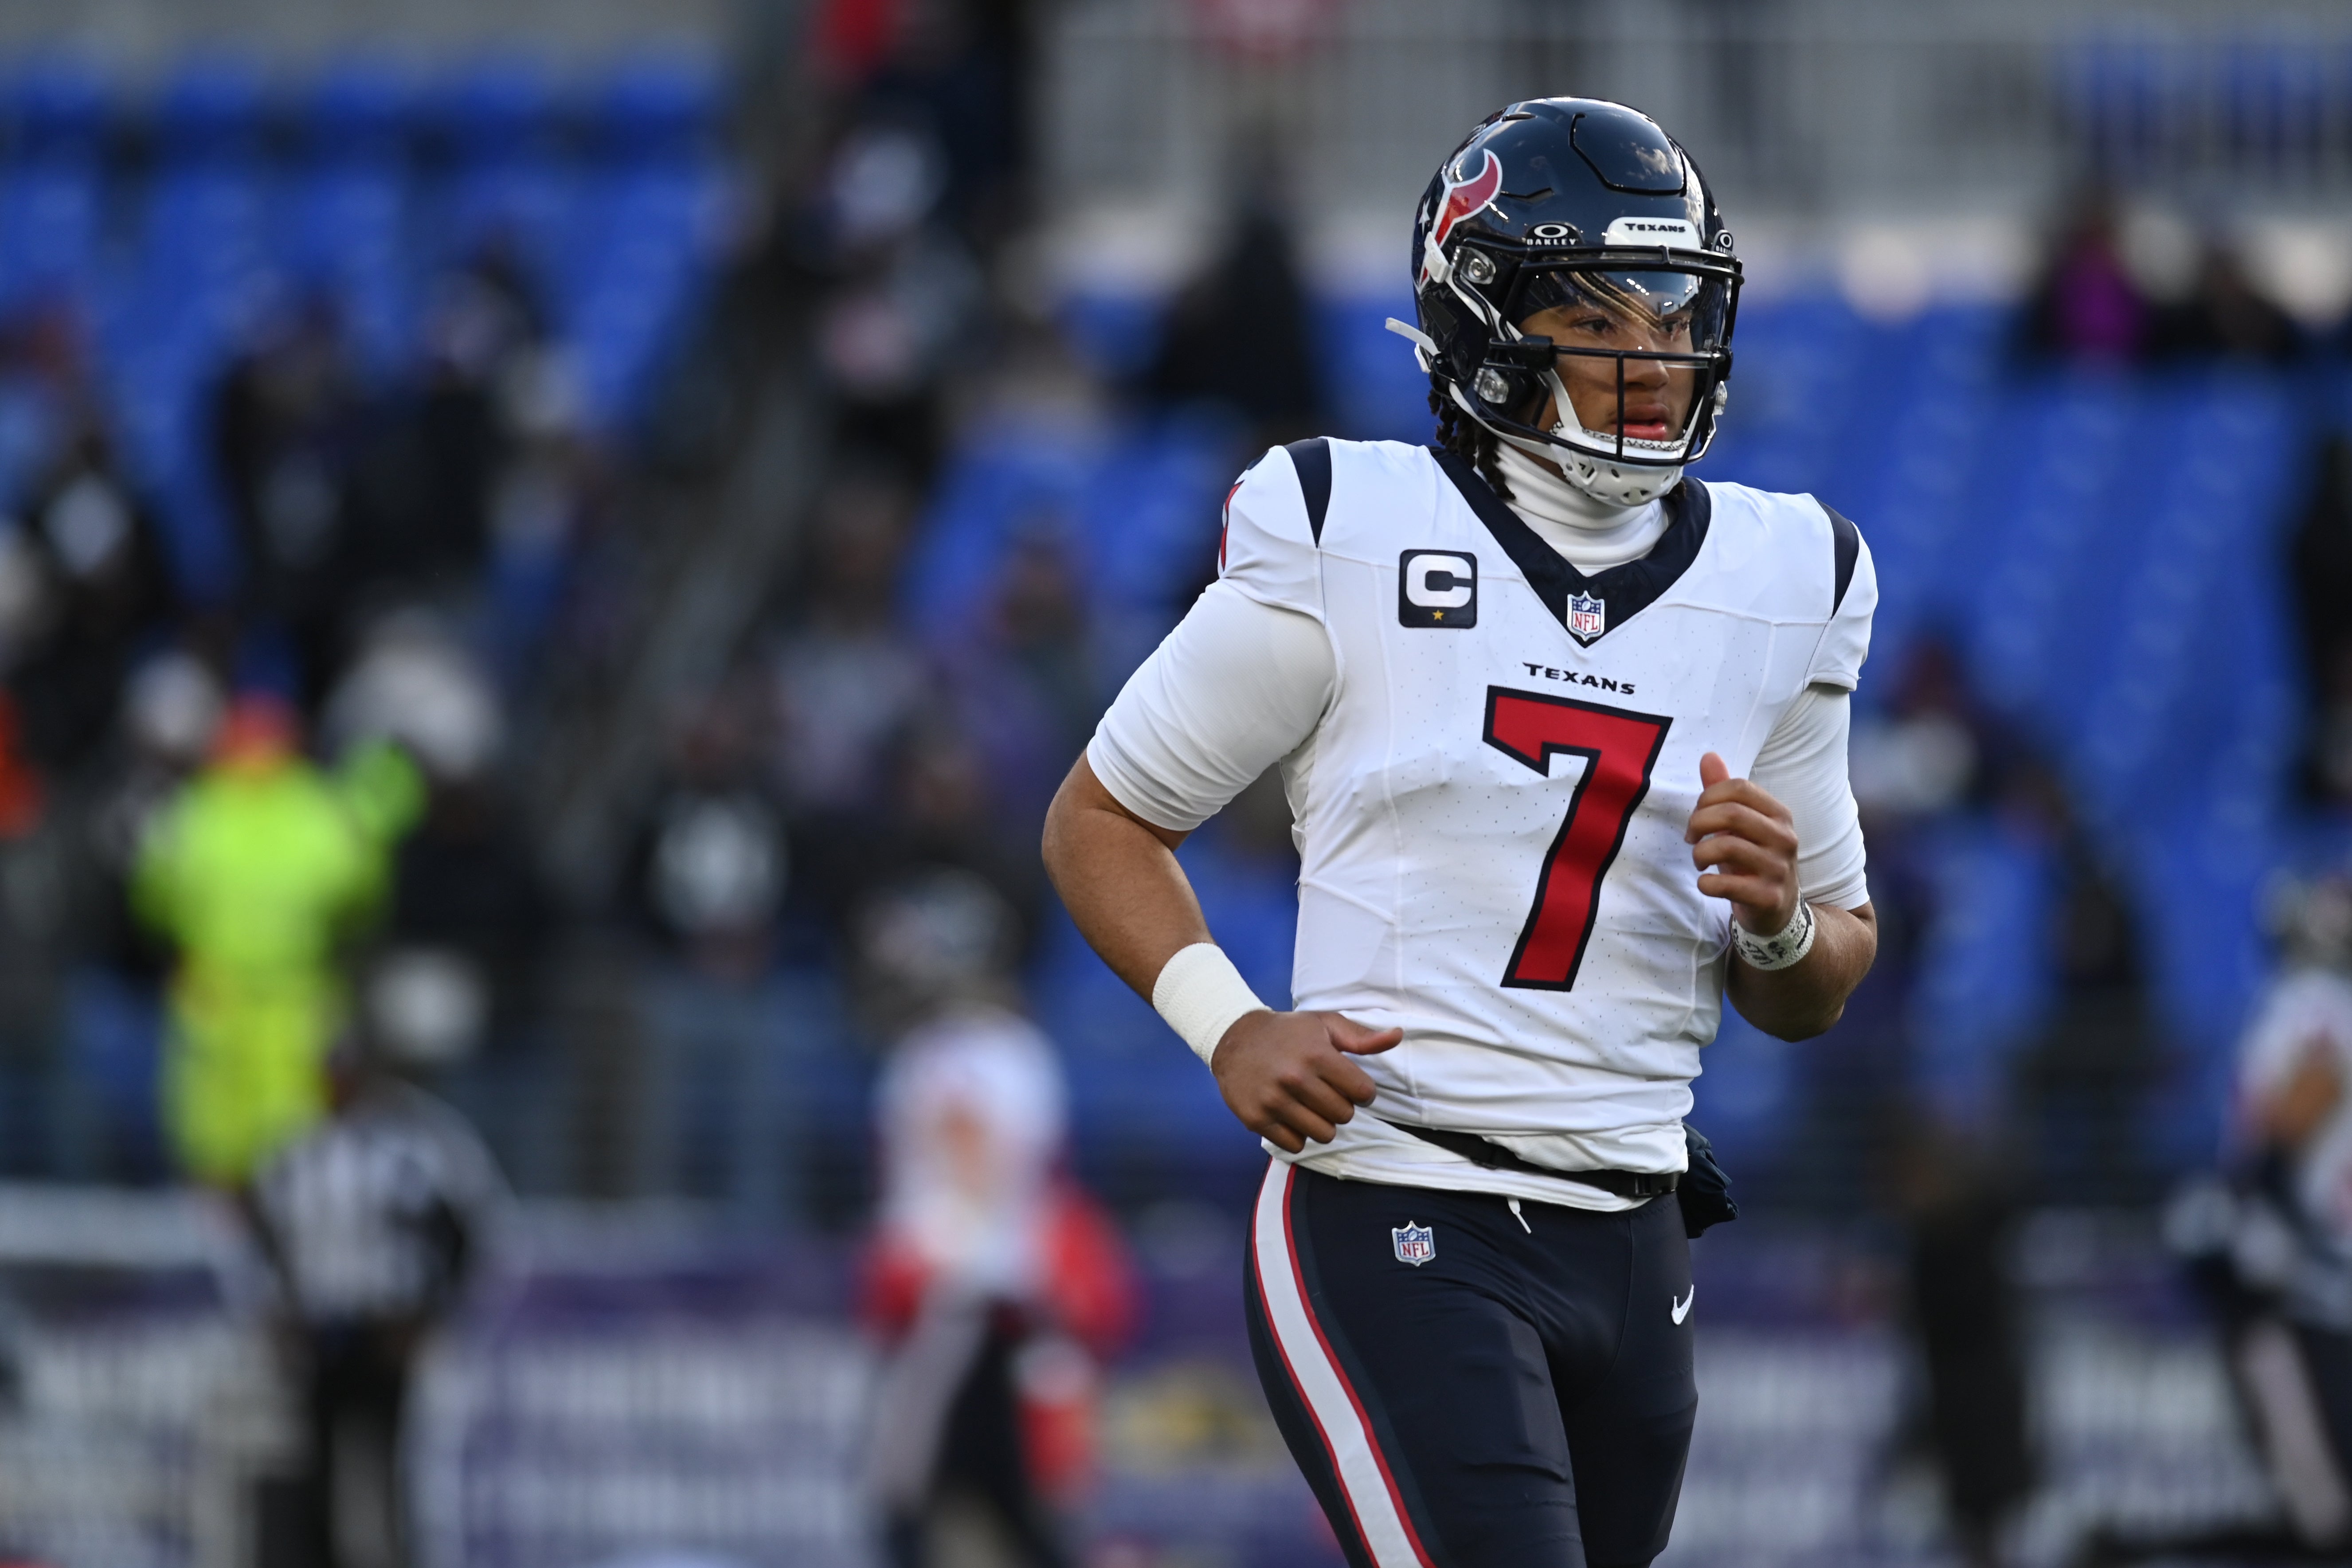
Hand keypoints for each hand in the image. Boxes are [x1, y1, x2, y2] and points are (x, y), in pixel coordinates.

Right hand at [1212, 1010, 1403, 1153]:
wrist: (1234, 1038)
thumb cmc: (1287, 1032)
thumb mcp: (1324, 1025)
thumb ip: (1361, 1037)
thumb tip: (1398, 1036)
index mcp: (1316, 1054)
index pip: (1362, 1091)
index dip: (1362, 1092)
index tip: (1351, 1086)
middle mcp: (1295, 1078)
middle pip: (1344, 1115)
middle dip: (1341, 1107)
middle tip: (1326, 1094)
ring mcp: (1274, 1101)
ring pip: (1323, 1134)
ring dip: (1322, 1123)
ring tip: (1310, 1106)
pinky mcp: (1257, 1119)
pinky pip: (1295, 1145)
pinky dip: (1298, 1135)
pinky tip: (1292, 1115)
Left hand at [1685, 751, 1800, 936]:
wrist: (1777, 909)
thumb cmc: (1752, 859)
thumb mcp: (1742, 825)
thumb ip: (1724, 792)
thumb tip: (1708, 755)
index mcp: (1779, 814)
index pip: (1738, 787)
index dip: (1707, 797)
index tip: (1697, 816)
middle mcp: (1785, 837)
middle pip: (1731, 813)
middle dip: (1698, 823)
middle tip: (1691, 838)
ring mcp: (1779, 868)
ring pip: (1726, 847)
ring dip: (1699, 854)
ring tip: (1699, 860)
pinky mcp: (1769, 897)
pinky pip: (1725, 885)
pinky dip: (1706, 883)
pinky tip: (1706, 883)